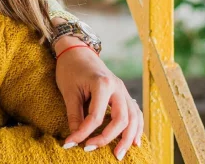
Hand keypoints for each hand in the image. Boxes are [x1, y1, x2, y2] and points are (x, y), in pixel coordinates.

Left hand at [55, 39, 142, 159]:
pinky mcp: (124, 94)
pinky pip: (135, 113)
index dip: (83, 132)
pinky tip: (134, 143)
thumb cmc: (71, 69)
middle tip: (91, 149)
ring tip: (118, 154)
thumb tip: (75, 138)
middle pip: (121, 119)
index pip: (96, 116)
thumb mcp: (69, 92)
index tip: (71, 143)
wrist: (78, 51)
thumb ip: (74, 115)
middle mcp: (118, 87)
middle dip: (108, 138)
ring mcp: (123, 91)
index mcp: (103, 84)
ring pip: (133, 118)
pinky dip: (136, 129)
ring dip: (127, 138)